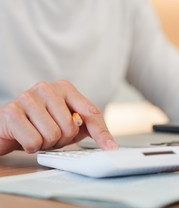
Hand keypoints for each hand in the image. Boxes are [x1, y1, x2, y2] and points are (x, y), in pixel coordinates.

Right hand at [0, 80, 117, 155]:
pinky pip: (34, 141)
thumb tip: (110, 145)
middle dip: (61, 139)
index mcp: (65, 88)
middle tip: (50, 134)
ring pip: (53, 135)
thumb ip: (90, 128)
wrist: (8, 127)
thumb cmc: (41, 124)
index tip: (111, 148)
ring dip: (46, 143)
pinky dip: (31, 147)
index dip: (101, 133)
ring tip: (37, 134)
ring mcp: (28, 97)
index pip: (91, 112)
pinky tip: (25, 137)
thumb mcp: (69, 125)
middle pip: (71, 128)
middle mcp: (47, 88)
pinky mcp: (11, 111)